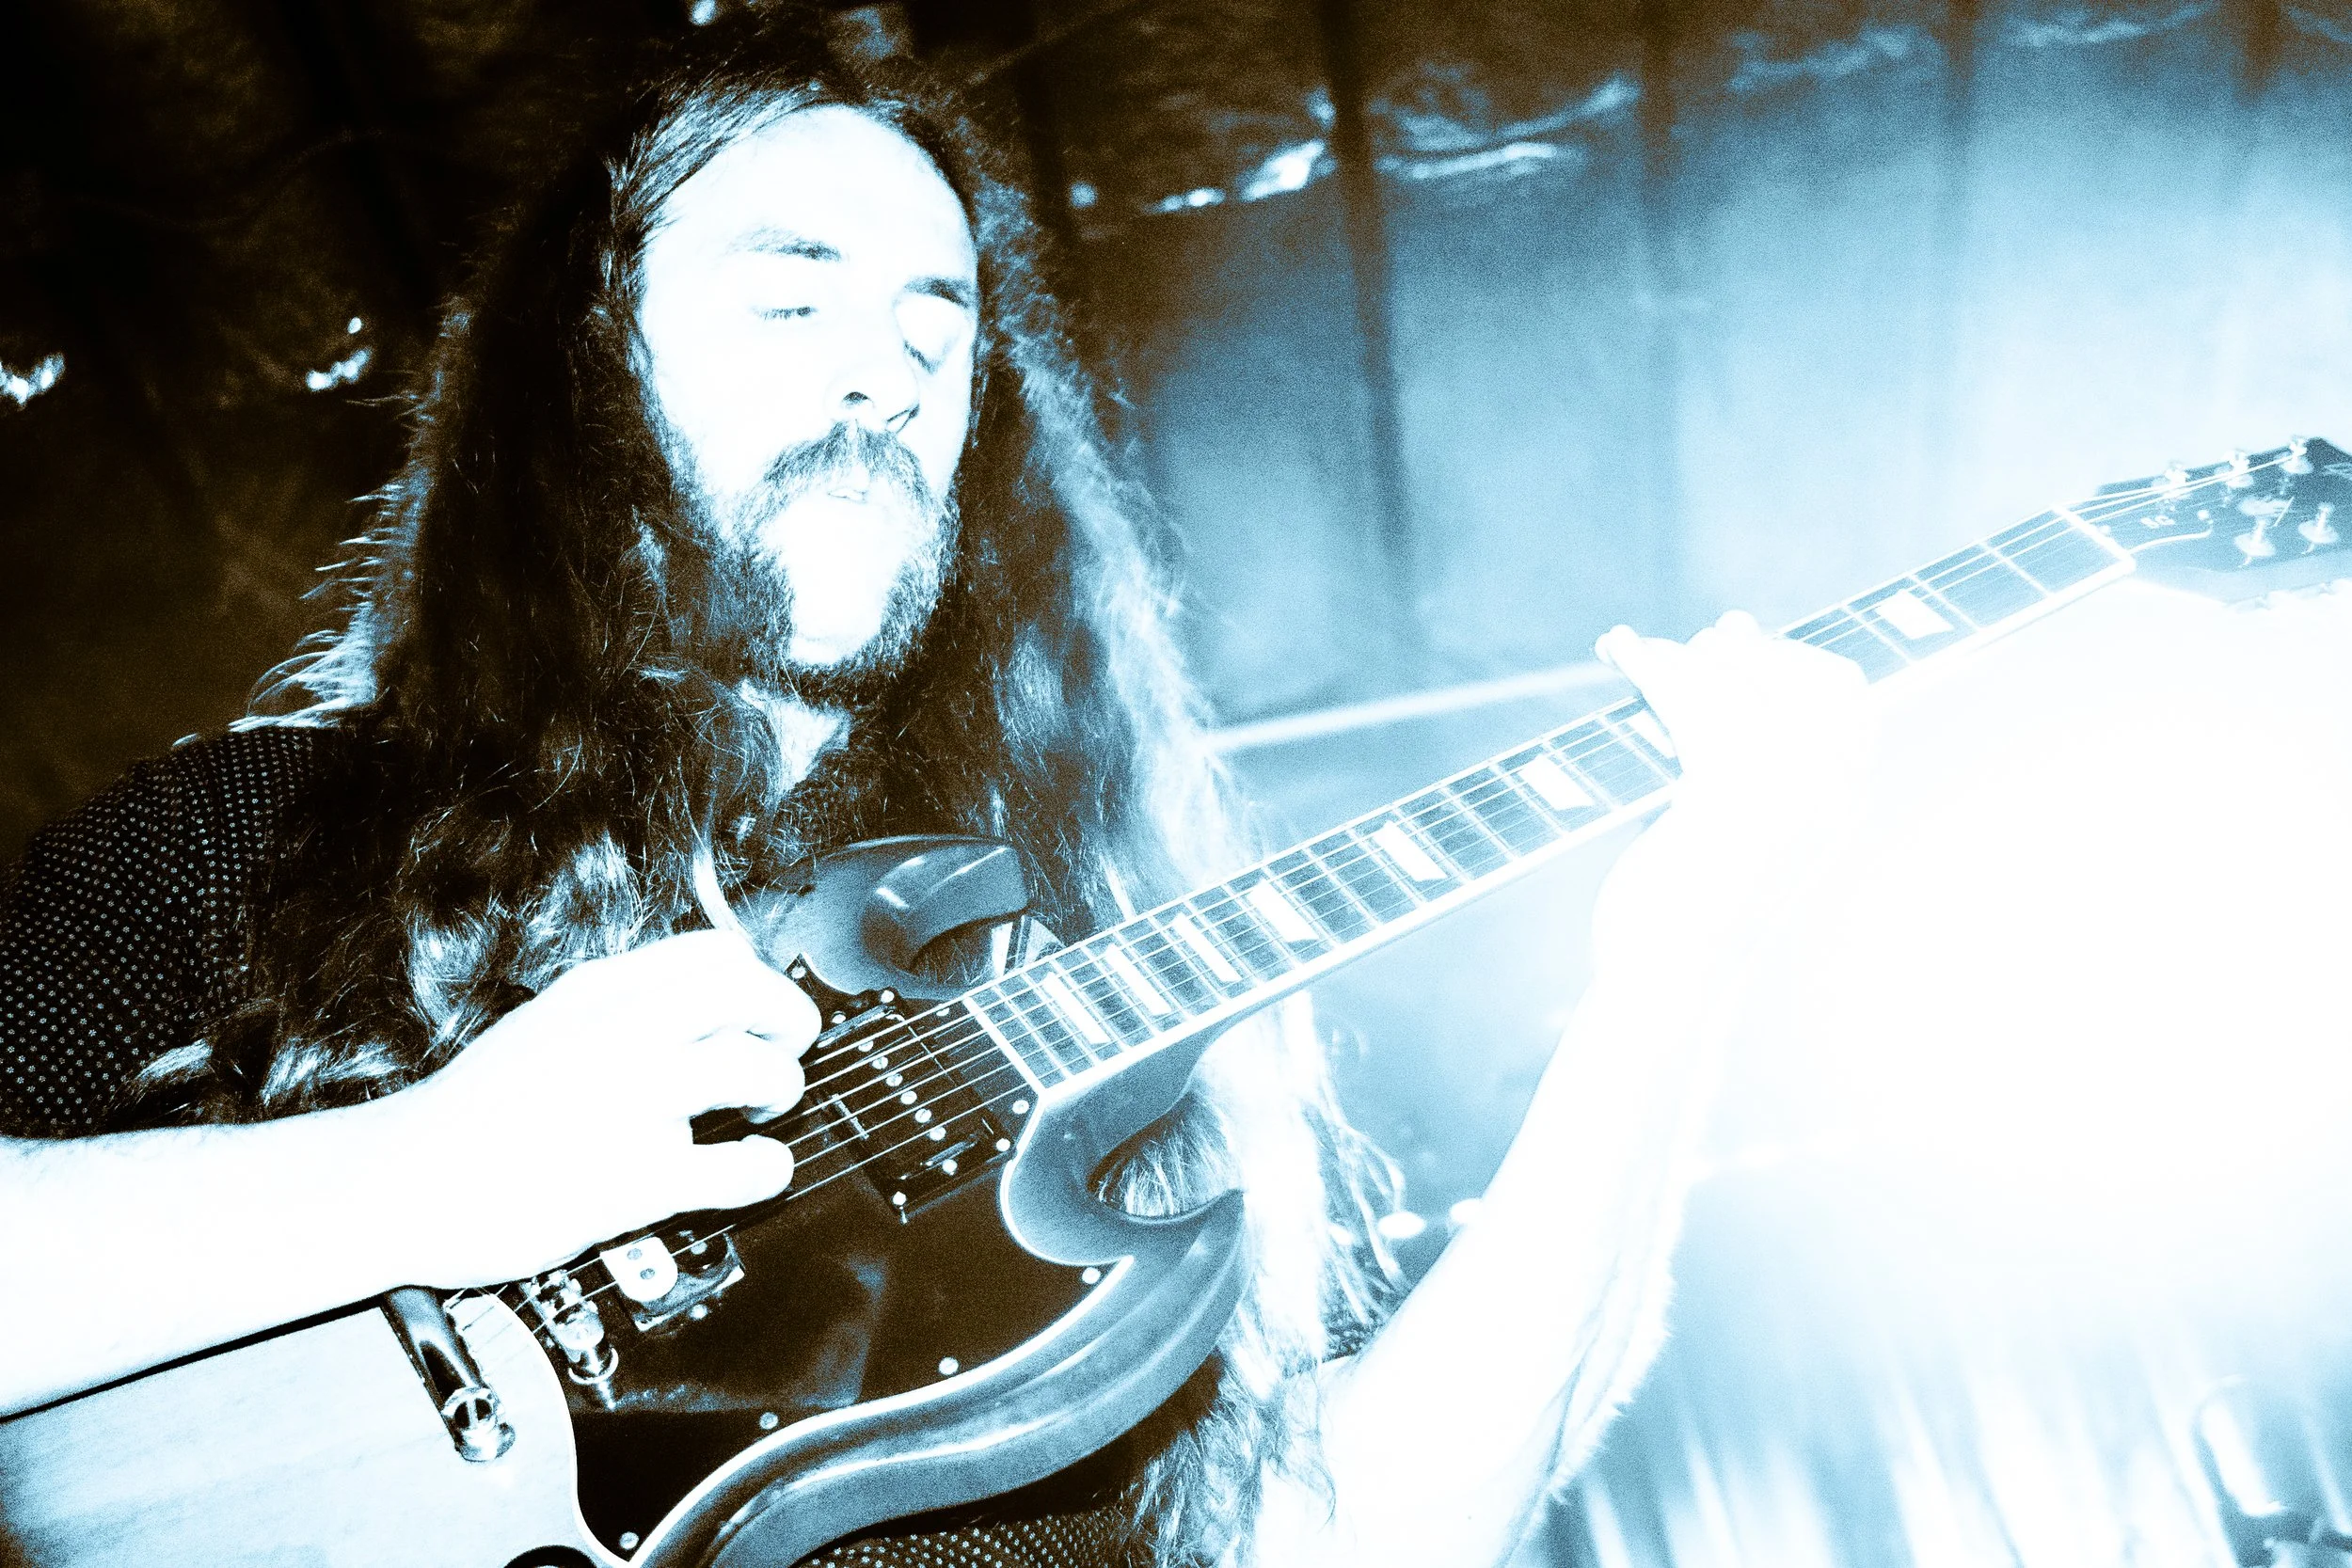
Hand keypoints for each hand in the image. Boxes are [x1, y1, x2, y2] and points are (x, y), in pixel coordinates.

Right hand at [366, 928, 820, 1286]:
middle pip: (752, 992)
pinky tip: (758, 1169)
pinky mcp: (637, 1178)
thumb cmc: (467, 1114)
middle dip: (792, 1018)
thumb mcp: (541, 1026)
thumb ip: (610, 1012)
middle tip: (788, 1049)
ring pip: (758, 1069)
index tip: (760, 1006)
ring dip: (782, 1088)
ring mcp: (633, 1102)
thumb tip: (682, 1009)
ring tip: (767, 1108)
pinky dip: (769, 1167)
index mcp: (598, 992)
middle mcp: (622, 1033)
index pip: (713, 951)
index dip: (756, 977)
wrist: (400, 1181)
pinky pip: (742, 1166)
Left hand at [1588, 610, 1870, 987]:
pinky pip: (1691, 702)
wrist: (1665, 986)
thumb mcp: (1723, 835)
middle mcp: (1827, 796)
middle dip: (1749, 649)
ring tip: (1633, 649)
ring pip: (1740, 684)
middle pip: (1809, 678)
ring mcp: (1783, 794)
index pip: (1849, 701)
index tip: (1742, 637)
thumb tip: (1696, 691)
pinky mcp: (1725, 794)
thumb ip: (1726, 774)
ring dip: (1685, 653)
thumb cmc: (1681, 922)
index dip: (1796, 658)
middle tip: (1695, 639)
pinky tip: (1619, 654)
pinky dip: (1651, 667)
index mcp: (1837, 808)